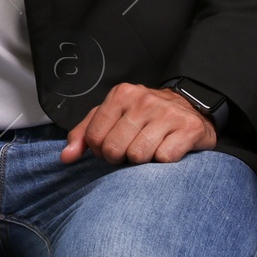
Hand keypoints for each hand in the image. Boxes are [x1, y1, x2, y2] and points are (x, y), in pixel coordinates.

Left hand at [60, 83, 216, 164]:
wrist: (190, 108)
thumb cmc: (144, 116)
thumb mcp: (111, 116)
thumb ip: (84, 134)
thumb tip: (67, 156)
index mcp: (121, 94)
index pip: (94, 137)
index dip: (100, 151)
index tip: (111, 147)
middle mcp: (143, 100)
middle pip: (114, 149)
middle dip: (120, 157)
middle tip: (131, 150)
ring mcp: (167, 114)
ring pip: (138, 156)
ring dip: (142, 161)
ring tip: (149, 149)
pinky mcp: (188, 129)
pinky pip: (164, 159)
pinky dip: (163, 162)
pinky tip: (167, 148)